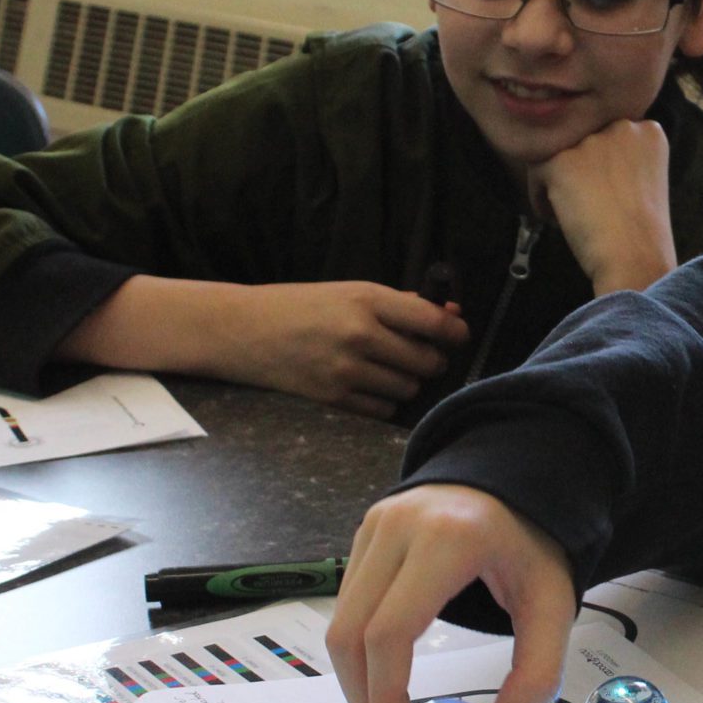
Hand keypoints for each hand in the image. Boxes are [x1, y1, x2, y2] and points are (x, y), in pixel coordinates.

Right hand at [59, 277, 469, 417]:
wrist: (244, 329)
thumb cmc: (303, 306)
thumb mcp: (351, 292)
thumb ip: (402, 305)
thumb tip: (452, 314)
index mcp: (368, 300)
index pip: (435, 323)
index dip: (456, 332)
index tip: (458, 335)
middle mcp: (361, 335)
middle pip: (428, 362)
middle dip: (431, 360)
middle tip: (419, 354)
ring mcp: (346, 369)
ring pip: (408, 388)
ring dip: (407, 382)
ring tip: (386, 368)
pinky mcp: (333, 398)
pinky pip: (384, 410)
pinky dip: (384, 402)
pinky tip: (368, 386)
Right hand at [324, 485, 576, 702]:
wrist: (518, 480)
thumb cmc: (533, 543)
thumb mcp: (554, 606)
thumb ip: (538, 673)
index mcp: (448, 540)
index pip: (389, 632)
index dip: (386, 697)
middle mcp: (399, 528)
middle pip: (350, 633)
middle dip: (364, 701)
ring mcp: (375, 526)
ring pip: (339, 622)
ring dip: (355, 681)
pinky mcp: (364, 533)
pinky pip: (347, 603)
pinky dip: (358, 650)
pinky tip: (384, 678)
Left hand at [528, 119, 675, 295]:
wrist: (635, 258)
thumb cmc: (642, 233)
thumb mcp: (646, 181)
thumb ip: (623, 159)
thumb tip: (588, 159)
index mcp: (649, 132)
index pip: (610, 135)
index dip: (603, 166)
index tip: (605, 193)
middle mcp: (622, 127)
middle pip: (583, 141)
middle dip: (580, 170)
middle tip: (587, 204)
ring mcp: (591, 142)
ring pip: (558, 154)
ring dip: (560, 183)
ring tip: (572, 214)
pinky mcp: (561, 161)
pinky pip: (537, 173)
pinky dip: (541, 198)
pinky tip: (558, 220)